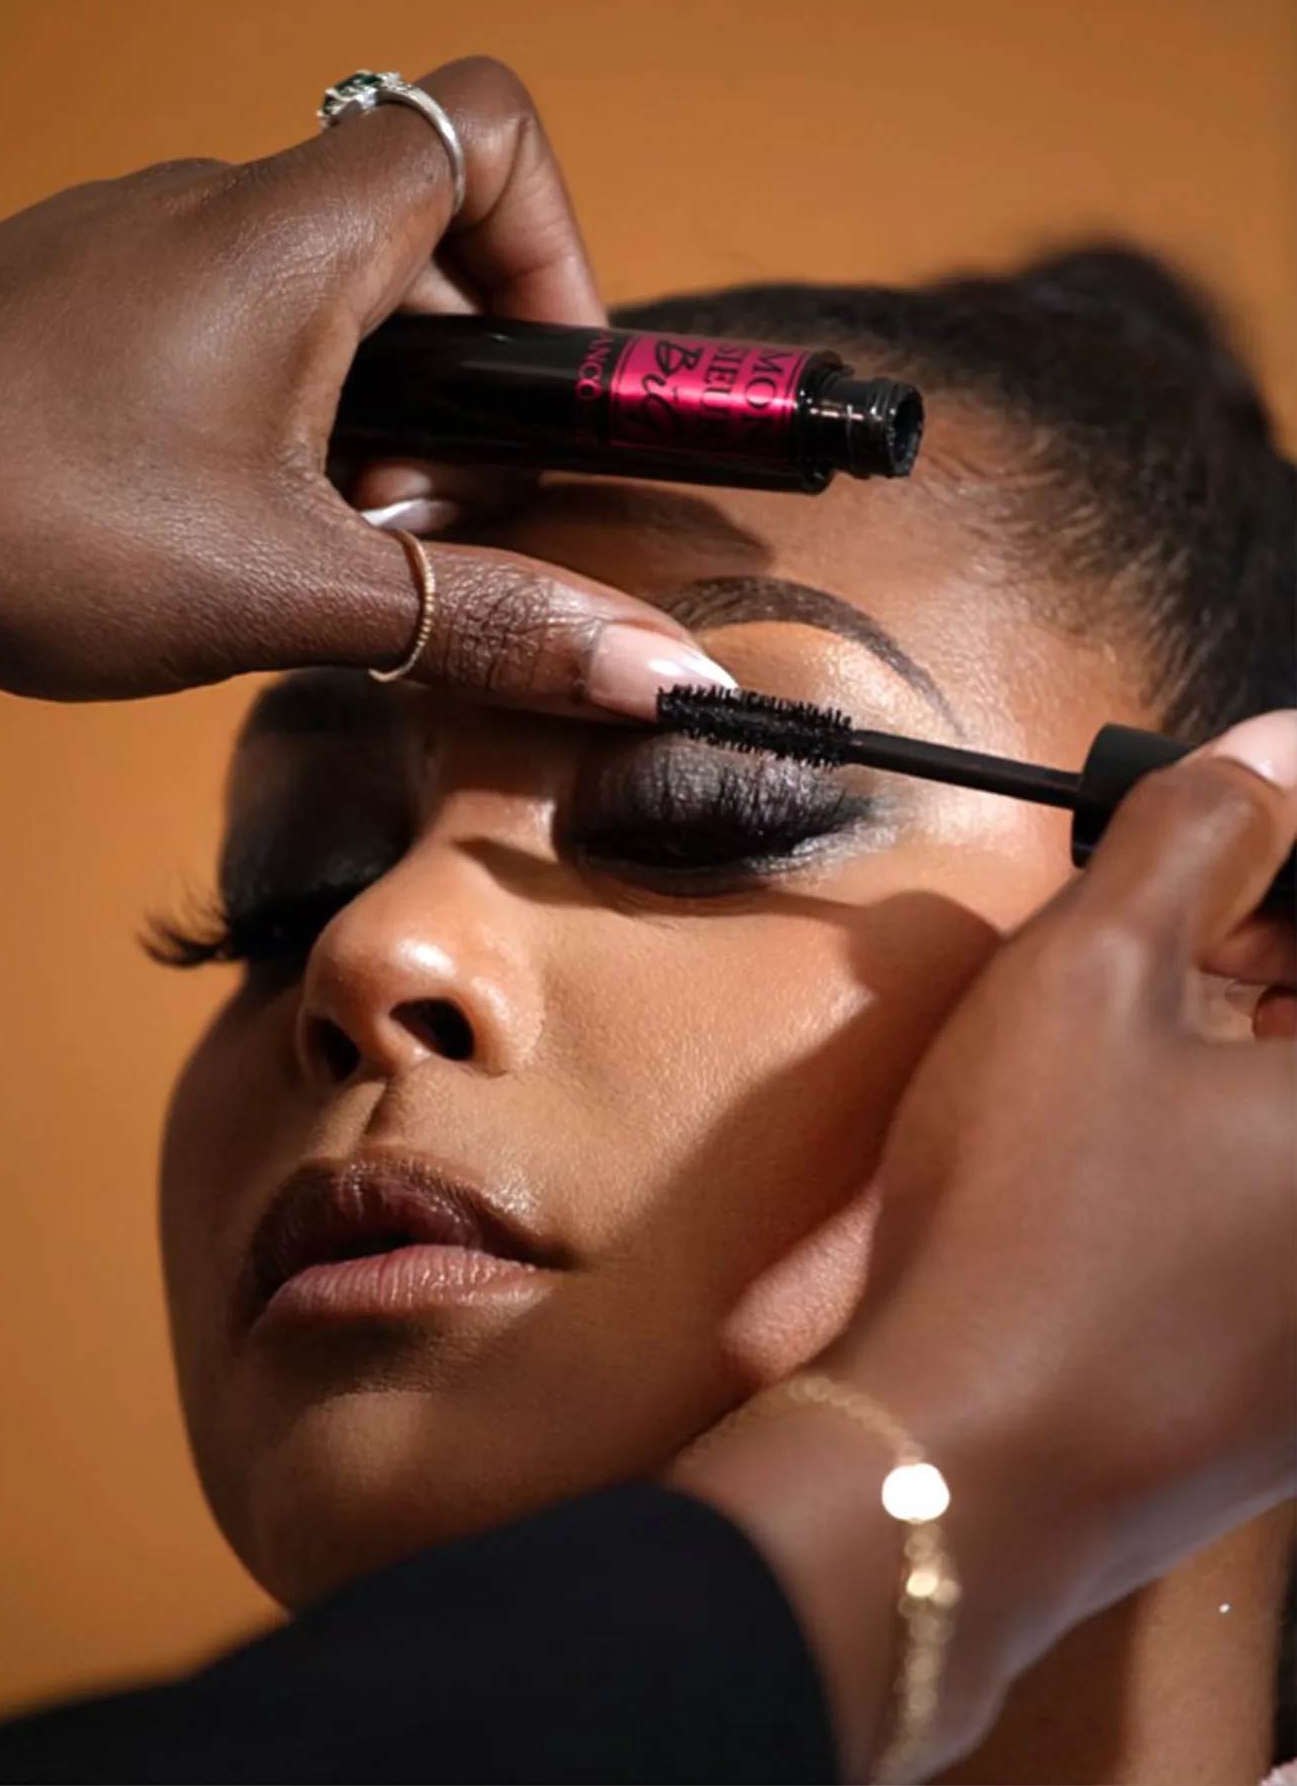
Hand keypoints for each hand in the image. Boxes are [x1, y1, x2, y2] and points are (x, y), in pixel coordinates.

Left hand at [0, 57, 726, 712]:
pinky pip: (229, 326)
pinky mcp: (83, 307)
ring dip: (368, 416)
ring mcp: (140, 249)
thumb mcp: (295, 593)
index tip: (542, 387)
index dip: (556, 248)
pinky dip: (276, 416)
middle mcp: (218, 205)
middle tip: (421, 519)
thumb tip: (664, 673)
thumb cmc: (26, 522)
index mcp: (296, 233)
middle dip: (459, 389)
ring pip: (322, 294)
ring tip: (322, 542)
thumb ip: (491, 623)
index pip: (488, 128)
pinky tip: (227, 530)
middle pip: (418, 237)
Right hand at [676, 710, 1296, 1776]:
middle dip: (1273, 948)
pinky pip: (1288, 1213)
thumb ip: (1192, 838)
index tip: (1233, 836)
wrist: (958, 1468)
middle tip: (1191, 905)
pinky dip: (1247, 1141)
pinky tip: (1146, 1127)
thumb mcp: (1086, 978)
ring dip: (1258, 1036)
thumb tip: (1262, 755)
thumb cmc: (1024, 1226)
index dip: (1286, 868)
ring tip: (1158, 1000)